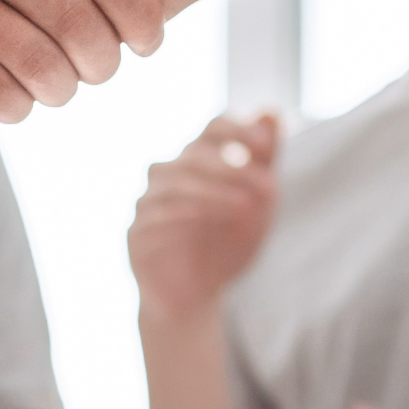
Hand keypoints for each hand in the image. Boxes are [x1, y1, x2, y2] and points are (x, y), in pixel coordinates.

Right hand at [129, 116, 279, 327]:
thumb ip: (263, 161)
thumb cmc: (225, 244)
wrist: (195, 298)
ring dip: (214, 191)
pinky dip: (184, 213)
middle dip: (234, 168)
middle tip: (268, 186)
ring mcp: (148, 203)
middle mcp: (168, 175)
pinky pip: (154, 215)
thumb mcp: (255, 205)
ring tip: (247, 206)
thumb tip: (272, 110)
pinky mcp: (136, 234)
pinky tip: (209, 220)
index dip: (237, 130)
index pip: (212, 128)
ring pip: (174, 181)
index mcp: (197, 161)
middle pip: (194, 154)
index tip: (265, 145)